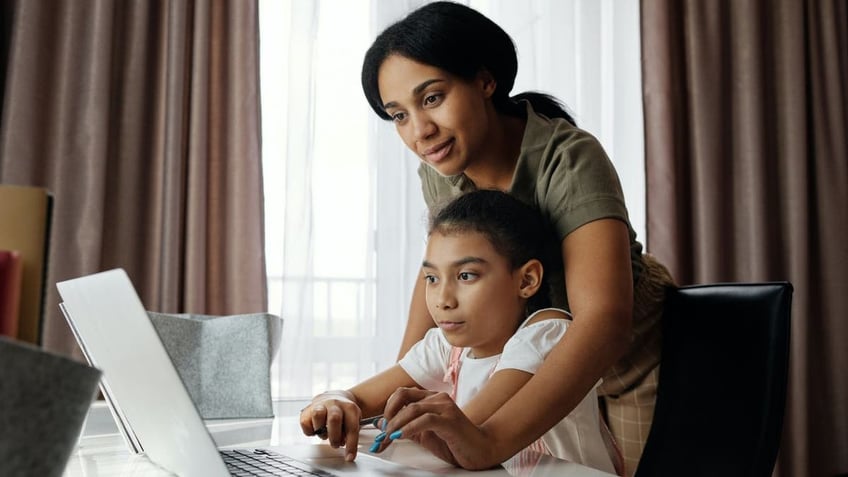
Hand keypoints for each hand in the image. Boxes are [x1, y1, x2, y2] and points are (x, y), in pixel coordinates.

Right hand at [299, 391, 361, 460]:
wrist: (335, 397)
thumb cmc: (344, 413)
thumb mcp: (353, 420)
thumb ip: (350, 434)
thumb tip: (348, 452)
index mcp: (349, 408)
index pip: (351, 427)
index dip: (351, 445)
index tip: (349, 457)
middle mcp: (334, 404)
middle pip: (334, 419)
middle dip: (334, 437)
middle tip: (336, 444)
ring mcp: (320, 405)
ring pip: (317, 415)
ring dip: (321, 431)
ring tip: (325, 434)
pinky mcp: (307, 410)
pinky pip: (305, 422)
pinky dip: (310, 431)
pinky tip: (316, 430)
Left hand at [373, 387, 497, 469]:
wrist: (480, 450)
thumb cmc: (454, 442)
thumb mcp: (423, 435)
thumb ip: (404, 427)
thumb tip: (381, 423)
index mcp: (431, 398)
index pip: (402, 393)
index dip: (388, 408)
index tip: (382, 427)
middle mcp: (438, 398)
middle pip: (403, 396)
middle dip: (388, 414)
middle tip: (383, 433)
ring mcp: (445, 407)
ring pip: (412, 408)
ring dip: (395, 424)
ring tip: (389, 438)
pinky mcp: (450, 420)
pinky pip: (425, 420)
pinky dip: (409, 428)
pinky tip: (402, 436)